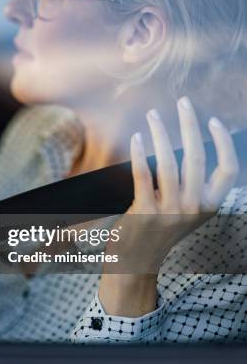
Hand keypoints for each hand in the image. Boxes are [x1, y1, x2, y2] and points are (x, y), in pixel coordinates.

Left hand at [99, 96, 238, 316]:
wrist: (136, 261)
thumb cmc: (160, 229)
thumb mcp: (186, 211)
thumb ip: (192, 186)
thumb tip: (187, 146)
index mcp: (209, 206)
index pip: (227, 170)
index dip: (223, 143)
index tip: (213, 120)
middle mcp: (193, 208)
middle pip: (197, 157)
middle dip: (190, 125)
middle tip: (183, 102)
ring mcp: (169, 211)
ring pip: (168, 162)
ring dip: (160, 133)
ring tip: (153, 115)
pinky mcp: (144, 212)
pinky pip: (143, 174)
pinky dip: (140, 153)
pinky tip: (138, 138)